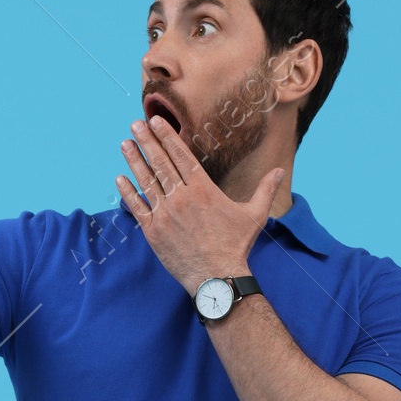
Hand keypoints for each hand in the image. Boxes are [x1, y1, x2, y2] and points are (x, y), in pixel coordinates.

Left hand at [116, 117, 282, 293]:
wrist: (217, 279)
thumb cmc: (236, 247)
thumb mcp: (254, 215)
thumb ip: (265, 190)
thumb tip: (280, 171)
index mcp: (203, 189)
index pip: (181, 155)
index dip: (167, 136)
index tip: (156, 122)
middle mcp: (182, 197)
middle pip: (161, 163)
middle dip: (147, 141)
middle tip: (135, 125)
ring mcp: (165, 214)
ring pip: (146, 181)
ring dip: (134, 161)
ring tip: (125, 144)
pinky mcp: (153, 232)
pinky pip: (137, 207)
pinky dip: (128, 192)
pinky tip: (120, 179)